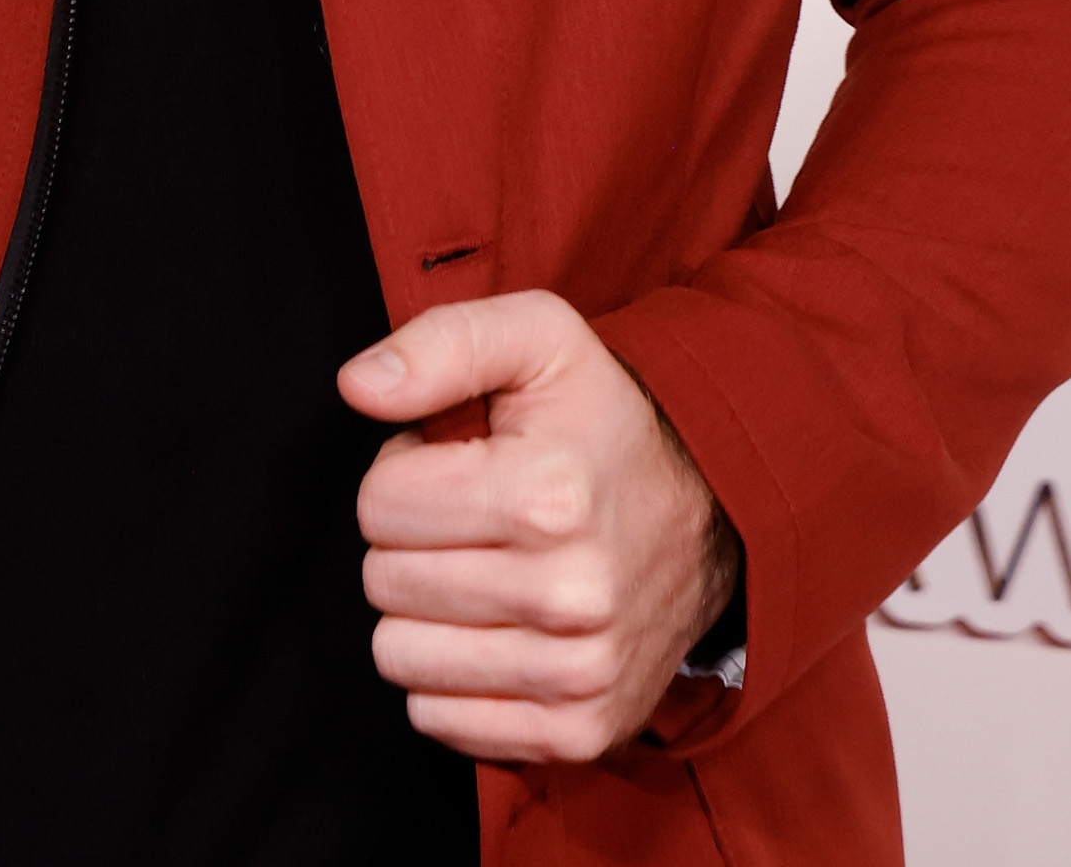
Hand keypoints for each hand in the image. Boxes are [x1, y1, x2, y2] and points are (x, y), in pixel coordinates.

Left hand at [338, 289, 739, 763]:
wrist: (713, 510)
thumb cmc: (602, 420)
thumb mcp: (536, 339)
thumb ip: (440, 343)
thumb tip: (357, 385)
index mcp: (547, 495)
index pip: (378, 505)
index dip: (403, 473)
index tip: (456, 463)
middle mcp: (569, 595)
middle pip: (384, 583)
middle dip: (410, 541)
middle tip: (470, 517)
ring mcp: (579, 674)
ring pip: (400, 657)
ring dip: (423, 612)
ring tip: (481, 568)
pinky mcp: (580, 731)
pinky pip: (439, 719)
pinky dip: (449, 676)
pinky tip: (494, 628)